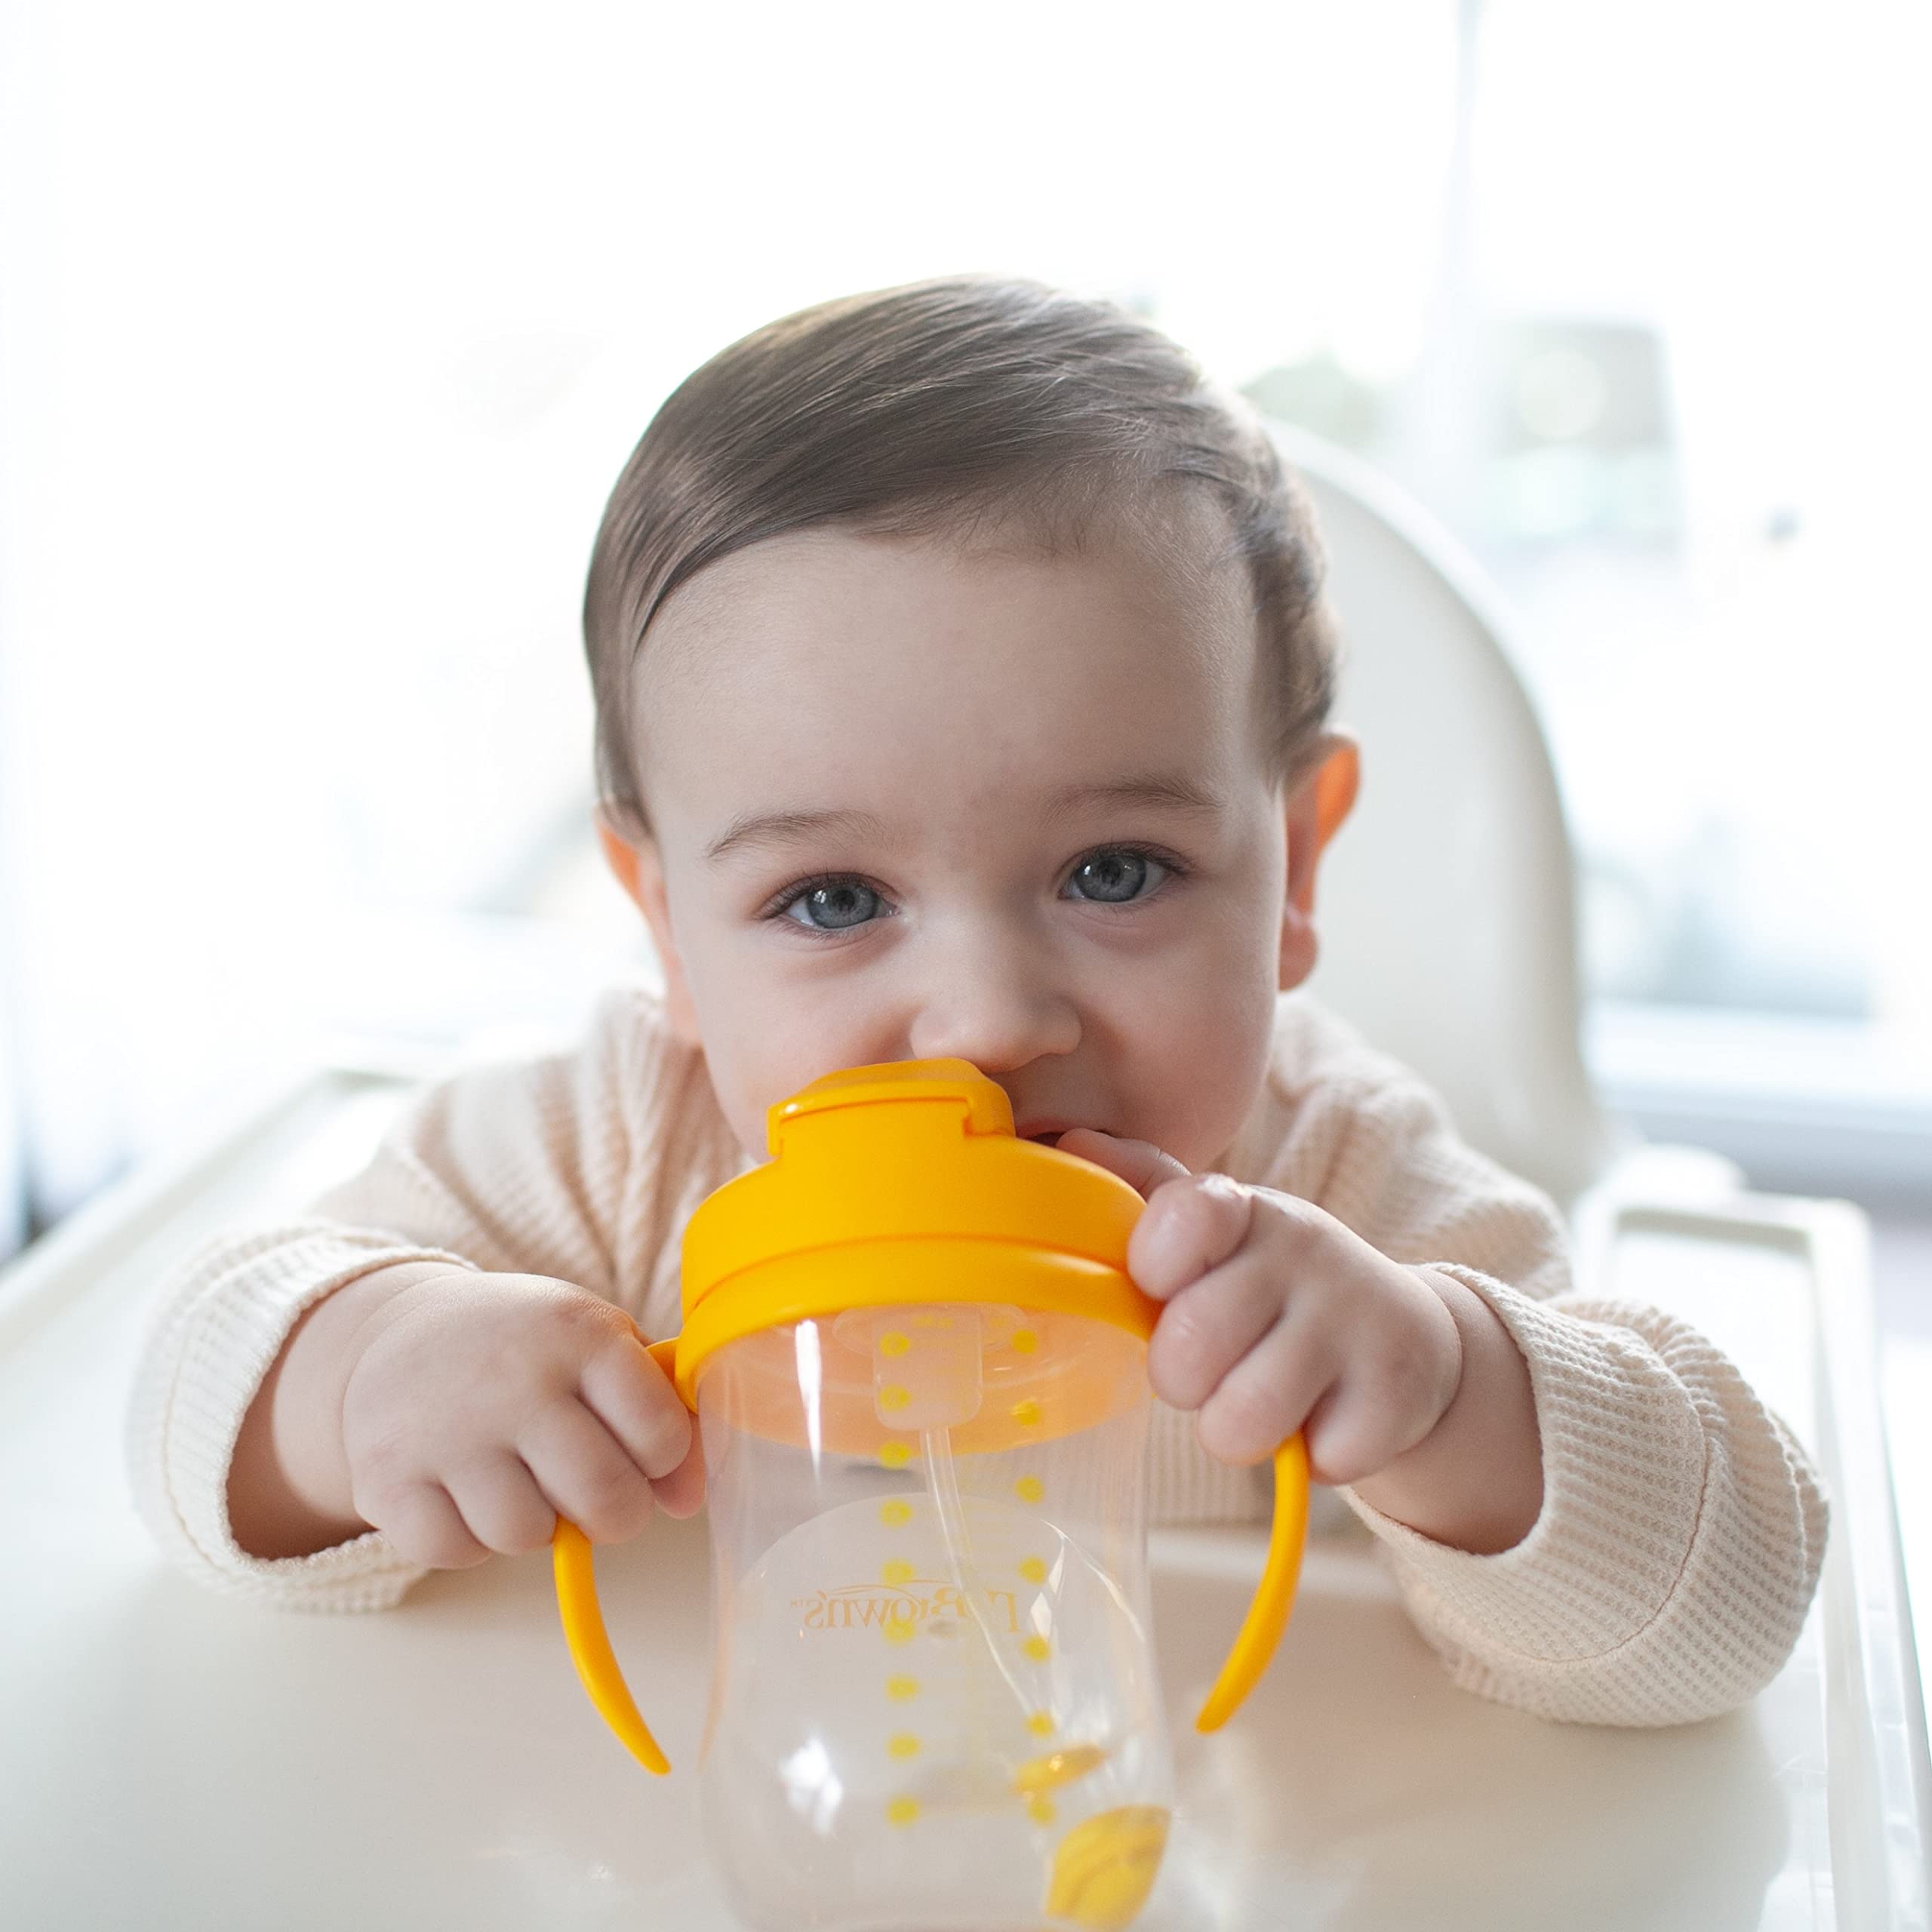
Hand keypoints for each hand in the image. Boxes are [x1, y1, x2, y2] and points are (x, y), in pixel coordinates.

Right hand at [338, 1271, 701, 1568]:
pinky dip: (471, 1540)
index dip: (664, 1459)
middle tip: (598, 1495)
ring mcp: (444, 1430)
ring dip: (537, 1526)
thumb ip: (662, 1415)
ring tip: (522, 1479)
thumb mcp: (602, 1348)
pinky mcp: (386, 1478)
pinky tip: (466, 1492)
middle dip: (617, 1514)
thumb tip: (688, 1501)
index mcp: (579, 1334)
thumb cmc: (530, 1350)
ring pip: (527, 1535)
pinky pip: (458, 1552)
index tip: (644, 1450)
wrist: (402, 1332)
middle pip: (603, 1497)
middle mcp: (512, 1378)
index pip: (660, 1432)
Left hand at [1058, 1130, 1463, 1486]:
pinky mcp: (1397, 1394)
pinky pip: (1317, 1461)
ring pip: (1243, 1419)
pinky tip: (1325, 1416)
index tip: (1165, 1287)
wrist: (1402, 1337)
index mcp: (1243, 1208)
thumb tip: (1073, 1140)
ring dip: (1238, 1428)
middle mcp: (1304, 1250)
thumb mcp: (1215, 1232)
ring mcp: (1356, 1320)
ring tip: (1259, 1396)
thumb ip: (1143, 1193)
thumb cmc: (1271, 1286)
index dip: (1154, 1270)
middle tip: (1213, 1364)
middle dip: (1183, 1378)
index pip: (1179, 1221)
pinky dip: (1313, 1457)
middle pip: (1188, 1346)